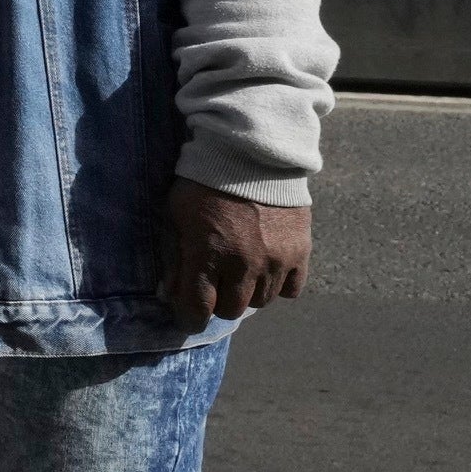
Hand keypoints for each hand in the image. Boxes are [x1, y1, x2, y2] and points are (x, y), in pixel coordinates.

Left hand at [164, 181, 311, 329]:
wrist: (250, 154)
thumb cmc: (203, 183)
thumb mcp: (174, 215)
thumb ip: (173, 257)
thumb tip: (169, 295)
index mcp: (208, 254)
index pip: (198, 309)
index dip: (189, 317)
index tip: (187, 314)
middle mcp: (244, 264)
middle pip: (232, 309)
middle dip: (218, 302)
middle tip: (214, 285)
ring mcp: (276, 260)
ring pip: (261, 301)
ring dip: (247, 293)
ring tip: (239, 271)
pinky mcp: (301, 252)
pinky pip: (291, 290)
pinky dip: (278, 285)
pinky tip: (266, 269)